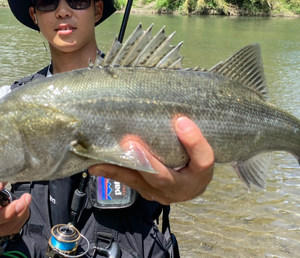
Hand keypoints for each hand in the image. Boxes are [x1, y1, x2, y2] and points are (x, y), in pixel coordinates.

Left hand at [88, 116, 213, 204]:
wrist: (192, 181)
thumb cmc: (194, 155)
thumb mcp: (199, 144)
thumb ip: (189, 128)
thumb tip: (176, 106)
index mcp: (201, 173)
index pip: (203, 160)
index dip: (194, 142)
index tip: (182, 121)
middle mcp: (182, 189)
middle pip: (164, 178)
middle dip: (145, 161)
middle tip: (129, 143)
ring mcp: (162, 194)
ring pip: (140, 182)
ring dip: (119, 170)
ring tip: (99, 163)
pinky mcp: (147, 192)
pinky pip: (130, 182)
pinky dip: (114, 172)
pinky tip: (96, 165)